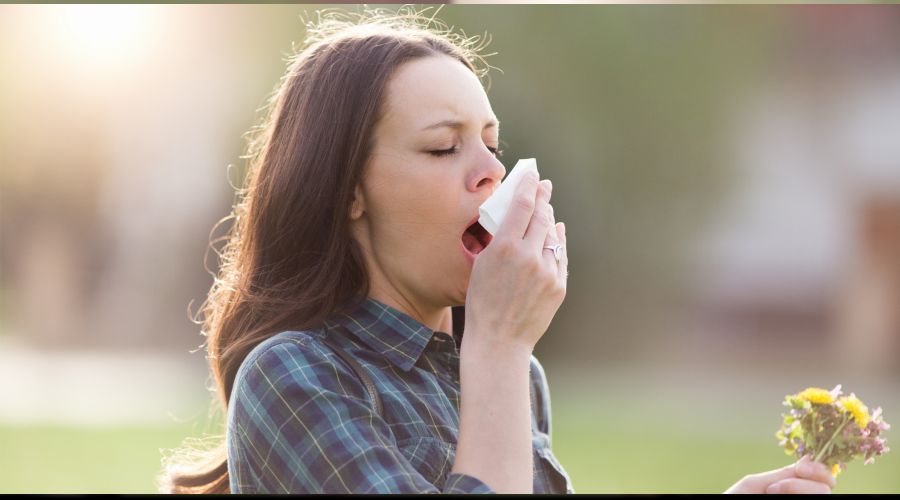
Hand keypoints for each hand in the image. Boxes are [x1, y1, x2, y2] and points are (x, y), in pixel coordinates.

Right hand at [464, 171, 567, 350]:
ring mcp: (547, 271)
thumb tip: (517, 219)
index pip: (522, 205)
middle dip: (543, 197)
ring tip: (546, 208)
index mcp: (504, 247)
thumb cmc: (482, 303)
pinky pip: (559, 256)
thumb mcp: (481, 265)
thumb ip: (500, 239)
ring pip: (552, 235)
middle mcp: (529, 255)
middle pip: (541, 216)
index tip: (532, 174)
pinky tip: (556, 233)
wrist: (499, 341)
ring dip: (549, 219)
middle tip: (544, 184)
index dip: (528, 186)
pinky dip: (557, 242)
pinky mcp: (558, 285)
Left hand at [724, 455, 835, 493]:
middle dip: (801, 484)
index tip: (801, 468)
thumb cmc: (738, 498)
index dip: (819, 470)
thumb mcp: (759, 484)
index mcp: (796, 489)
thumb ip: (784, 474)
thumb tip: (810, 459)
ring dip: (796, 489)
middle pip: (825, 489)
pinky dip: (794, 494)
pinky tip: (772, 496)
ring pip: (822, 495)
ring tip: (770, 492)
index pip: (825, 478)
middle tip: (773, 487)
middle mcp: (803, 497)